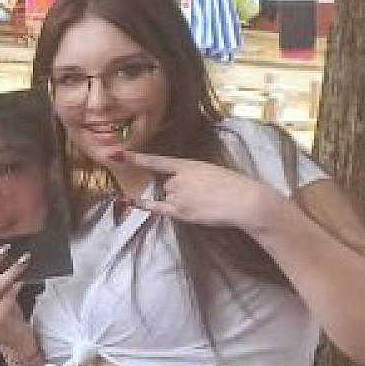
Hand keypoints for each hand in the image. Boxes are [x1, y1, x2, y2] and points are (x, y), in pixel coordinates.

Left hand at [125, 149, 285, 234]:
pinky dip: (146, 205)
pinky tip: (133, 202)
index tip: (119, 154)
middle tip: (203, 195)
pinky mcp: (180, 212)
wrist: (245, 201)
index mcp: (188, 164)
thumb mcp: (212, 171)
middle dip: (179, 190)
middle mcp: (178, 179)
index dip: (137, 158)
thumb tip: (178, 184)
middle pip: (167, 185)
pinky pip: (159, 208)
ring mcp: (178, 196)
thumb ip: (192, 175)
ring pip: (169, 198)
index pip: (158, 161)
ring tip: (204, 204)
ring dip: (180, 201)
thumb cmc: (235, 186)